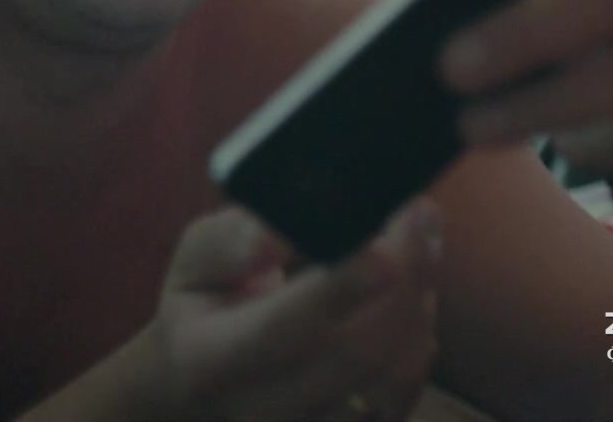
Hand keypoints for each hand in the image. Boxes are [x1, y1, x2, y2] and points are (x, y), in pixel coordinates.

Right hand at [143, 198, 442, 420]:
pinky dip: (419, 334)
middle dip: (403, 277)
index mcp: (211, 362)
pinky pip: (405, 391)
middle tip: (417, 211)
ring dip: (418, 299)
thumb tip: (280, 235)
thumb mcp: (193, 263)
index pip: (283, 332)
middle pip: (355, 353)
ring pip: (392, 374)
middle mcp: (261, 414)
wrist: (203, 388)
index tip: (384, 236)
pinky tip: (410, 292)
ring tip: (415, 240)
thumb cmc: (202, 312)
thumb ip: (230, 243)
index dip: (343, 286)